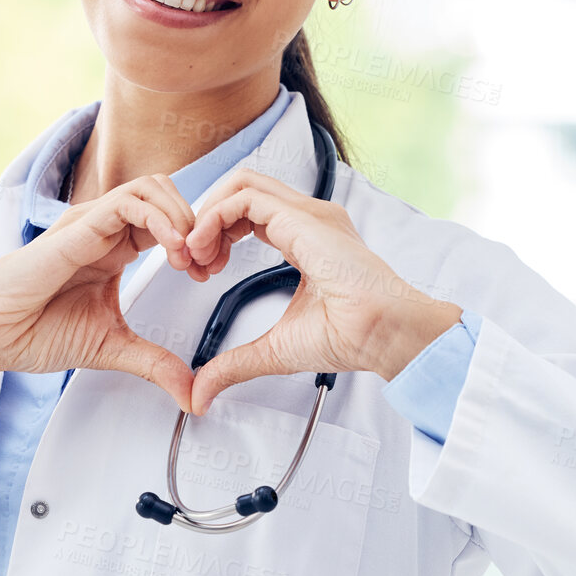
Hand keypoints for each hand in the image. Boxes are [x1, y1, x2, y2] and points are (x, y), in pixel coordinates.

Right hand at [0, 175, 235, 413]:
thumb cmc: (34, 331)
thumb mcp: (113, 348)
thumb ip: (155, 363)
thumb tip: (192, 392)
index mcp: (114, 249)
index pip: (168, 220)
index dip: (197, 241)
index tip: (207, 275)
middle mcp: (104, 230)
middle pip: (167, 193)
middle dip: (198, 222)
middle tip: (207, 263)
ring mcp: (91, 224)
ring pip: (152, 187)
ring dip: (183, 216)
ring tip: (190, 256)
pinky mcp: (77, 229)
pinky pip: (127, 203)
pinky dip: (160, 219)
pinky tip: (173, 250)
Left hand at [182, 168, 462, 413]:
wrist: (383, 336)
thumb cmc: (351, 338)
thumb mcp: (274, 350)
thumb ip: (234, 364)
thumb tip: (201, 392)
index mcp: (306, 238)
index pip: (250, 213)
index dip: (216, 234)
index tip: (203, 270)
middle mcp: (307, 218)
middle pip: (241, 188)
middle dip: (206, 218)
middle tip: (192, 259)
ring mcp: (308, 213)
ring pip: (241, 183)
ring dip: (207, 215)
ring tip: (195, 254)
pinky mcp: (303, 218)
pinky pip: (245, 199)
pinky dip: (215, 218)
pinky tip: (207, 249)